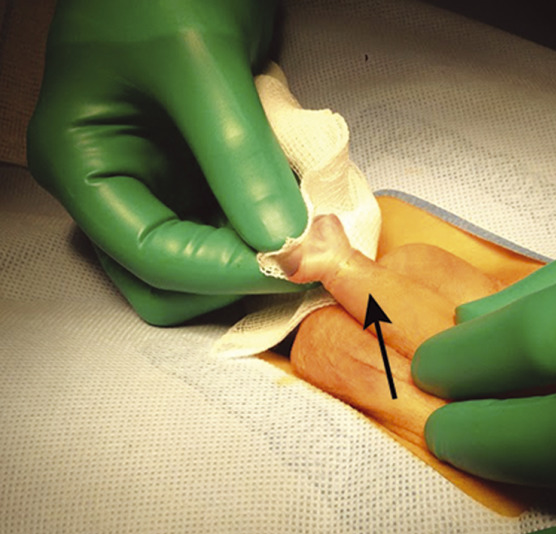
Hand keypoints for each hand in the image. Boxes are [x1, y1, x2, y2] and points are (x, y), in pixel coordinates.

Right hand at [27, 0, 307, 324]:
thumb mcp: (202, 67)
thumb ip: (239, 157)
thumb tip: (283, 240)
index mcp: (83, 162)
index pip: (149, 255)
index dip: (222, 271)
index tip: (291, 264)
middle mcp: (116, 183)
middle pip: (168, 278)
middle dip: (234, 275)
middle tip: (300, 255)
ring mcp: (161, 180)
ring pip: (206, 260)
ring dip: (257, 253)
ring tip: (307, 223)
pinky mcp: (201, 172)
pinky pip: (235, 223)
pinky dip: (269, 223)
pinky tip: (302, 202)